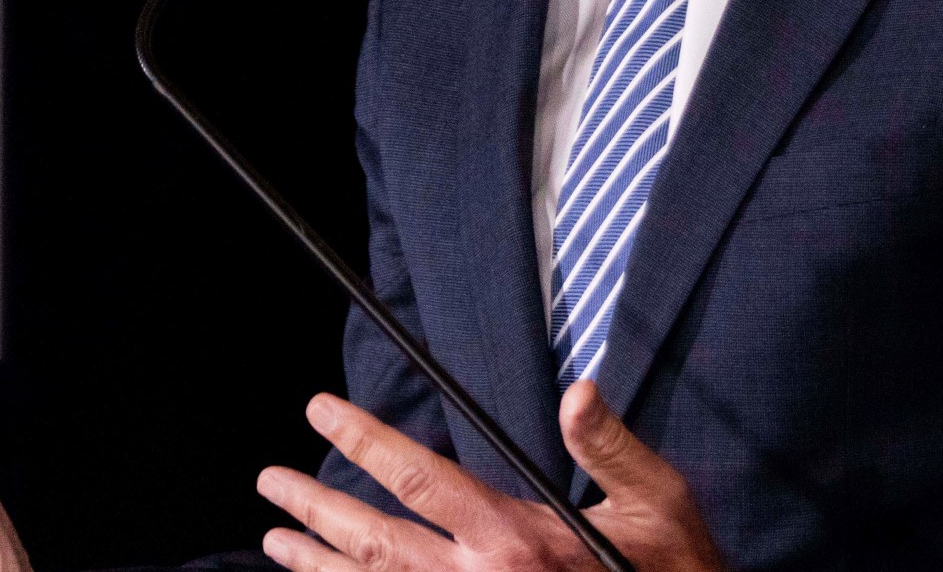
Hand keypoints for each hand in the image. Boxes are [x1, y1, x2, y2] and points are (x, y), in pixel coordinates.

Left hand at [256, 380, 723, 571]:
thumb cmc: (672, 571)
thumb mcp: (656, 501)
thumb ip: (609, 445)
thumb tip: (579, 389)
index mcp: (516, 536)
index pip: (418, 479)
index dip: (363, 440)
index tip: (320, 410)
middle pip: (376, 541)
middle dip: (315, 508)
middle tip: (270, 482)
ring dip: (320, 565)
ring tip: (274, 543)